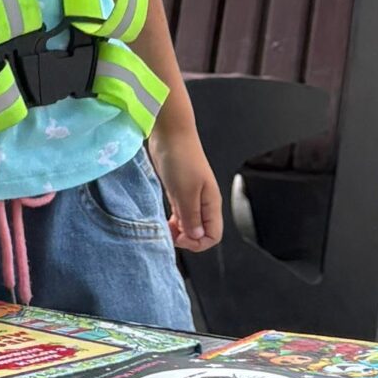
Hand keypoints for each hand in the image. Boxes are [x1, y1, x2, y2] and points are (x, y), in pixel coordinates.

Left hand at [150, 122, 223, 253]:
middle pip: (201, 232)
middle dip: (186, 238)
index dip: (197, 243)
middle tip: (169, 233)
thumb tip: (196, 237)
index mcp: (211, 203)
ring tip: (164, 227)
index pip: (213, 235)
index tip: (180, 238)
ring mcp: (191, 196)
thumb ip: (191, 216)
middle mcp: (204, 202)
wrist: (170, 133)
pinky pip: (180, 214)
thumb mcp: (185, 192)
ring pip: (189, 224)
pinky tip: (163, 218)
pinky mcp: (178, 191)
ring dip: (178, 230)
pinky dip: (172, 220)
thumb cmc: (181, 157)